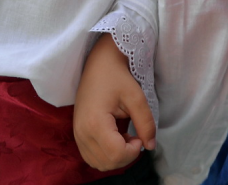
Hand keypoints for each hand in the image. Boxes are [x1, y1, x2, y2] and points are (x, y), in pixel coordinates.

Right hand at [74, 34, 155, 171]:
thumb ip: (145, 122)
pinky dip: (107, 154)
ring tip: (125, 136)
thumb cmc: (117, 76)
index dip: (133, 150)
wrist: (98, 64)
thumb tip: (151, 146)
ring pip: (99, 163)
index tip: (139, 135)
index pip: (116, 154)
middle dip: (127, 155)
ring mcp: (77, 135)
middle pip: (107, 162)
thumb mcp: (136, 96)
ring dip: (117, 156)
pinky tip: (116, 138)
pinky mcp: (77, 135)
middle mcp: (82, 133)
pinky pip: (92, 157)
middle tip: (135, 136)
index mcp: (95, 123)